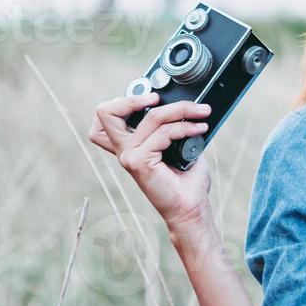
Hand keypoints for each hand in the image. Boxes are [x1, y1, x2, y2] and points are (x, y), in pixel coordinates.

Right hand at [89, 91, 213, 228]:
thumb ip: (170, 125)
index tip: (149, 99)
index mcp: (129, 145)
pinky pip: (164, 133)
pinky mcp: (139, 162)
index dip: (121, 102)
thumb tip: (183, 102)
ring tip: (201, 113)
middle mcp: (124, 150)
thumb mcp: (176, 144)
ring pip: (151, 116)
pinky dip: (185, 128)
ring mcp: (128, 156)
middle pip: (106, 113)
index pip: (105, 118)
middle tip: (158, 98)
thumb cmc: (186, 180)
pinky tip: (198, 129)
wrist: (191, 207)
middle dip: (132, 98)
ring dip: (181, 109)